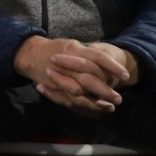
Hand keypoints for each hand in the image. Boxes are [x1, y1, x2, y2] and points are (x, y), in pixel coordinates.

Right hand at [14, 36, 131, 113]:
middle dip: (104, 91)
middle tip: (118, 98)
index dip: (112, 67)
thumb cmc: (55, 48)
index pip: (98, 57)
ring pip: (79, 94)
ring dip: (95, 103)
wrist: (30, 54)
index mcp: (74, 49)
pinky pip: (69, 100)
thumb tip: (109, 61)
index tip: (125, 76)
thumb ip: (89, 53)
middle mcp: (67, 64)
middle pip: (89, 80)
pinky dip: (82, 107)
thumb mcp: (72, 45)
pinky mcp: (54, 88)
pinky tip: (95, 110)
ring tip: (109, 107)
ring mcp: (59, 78)